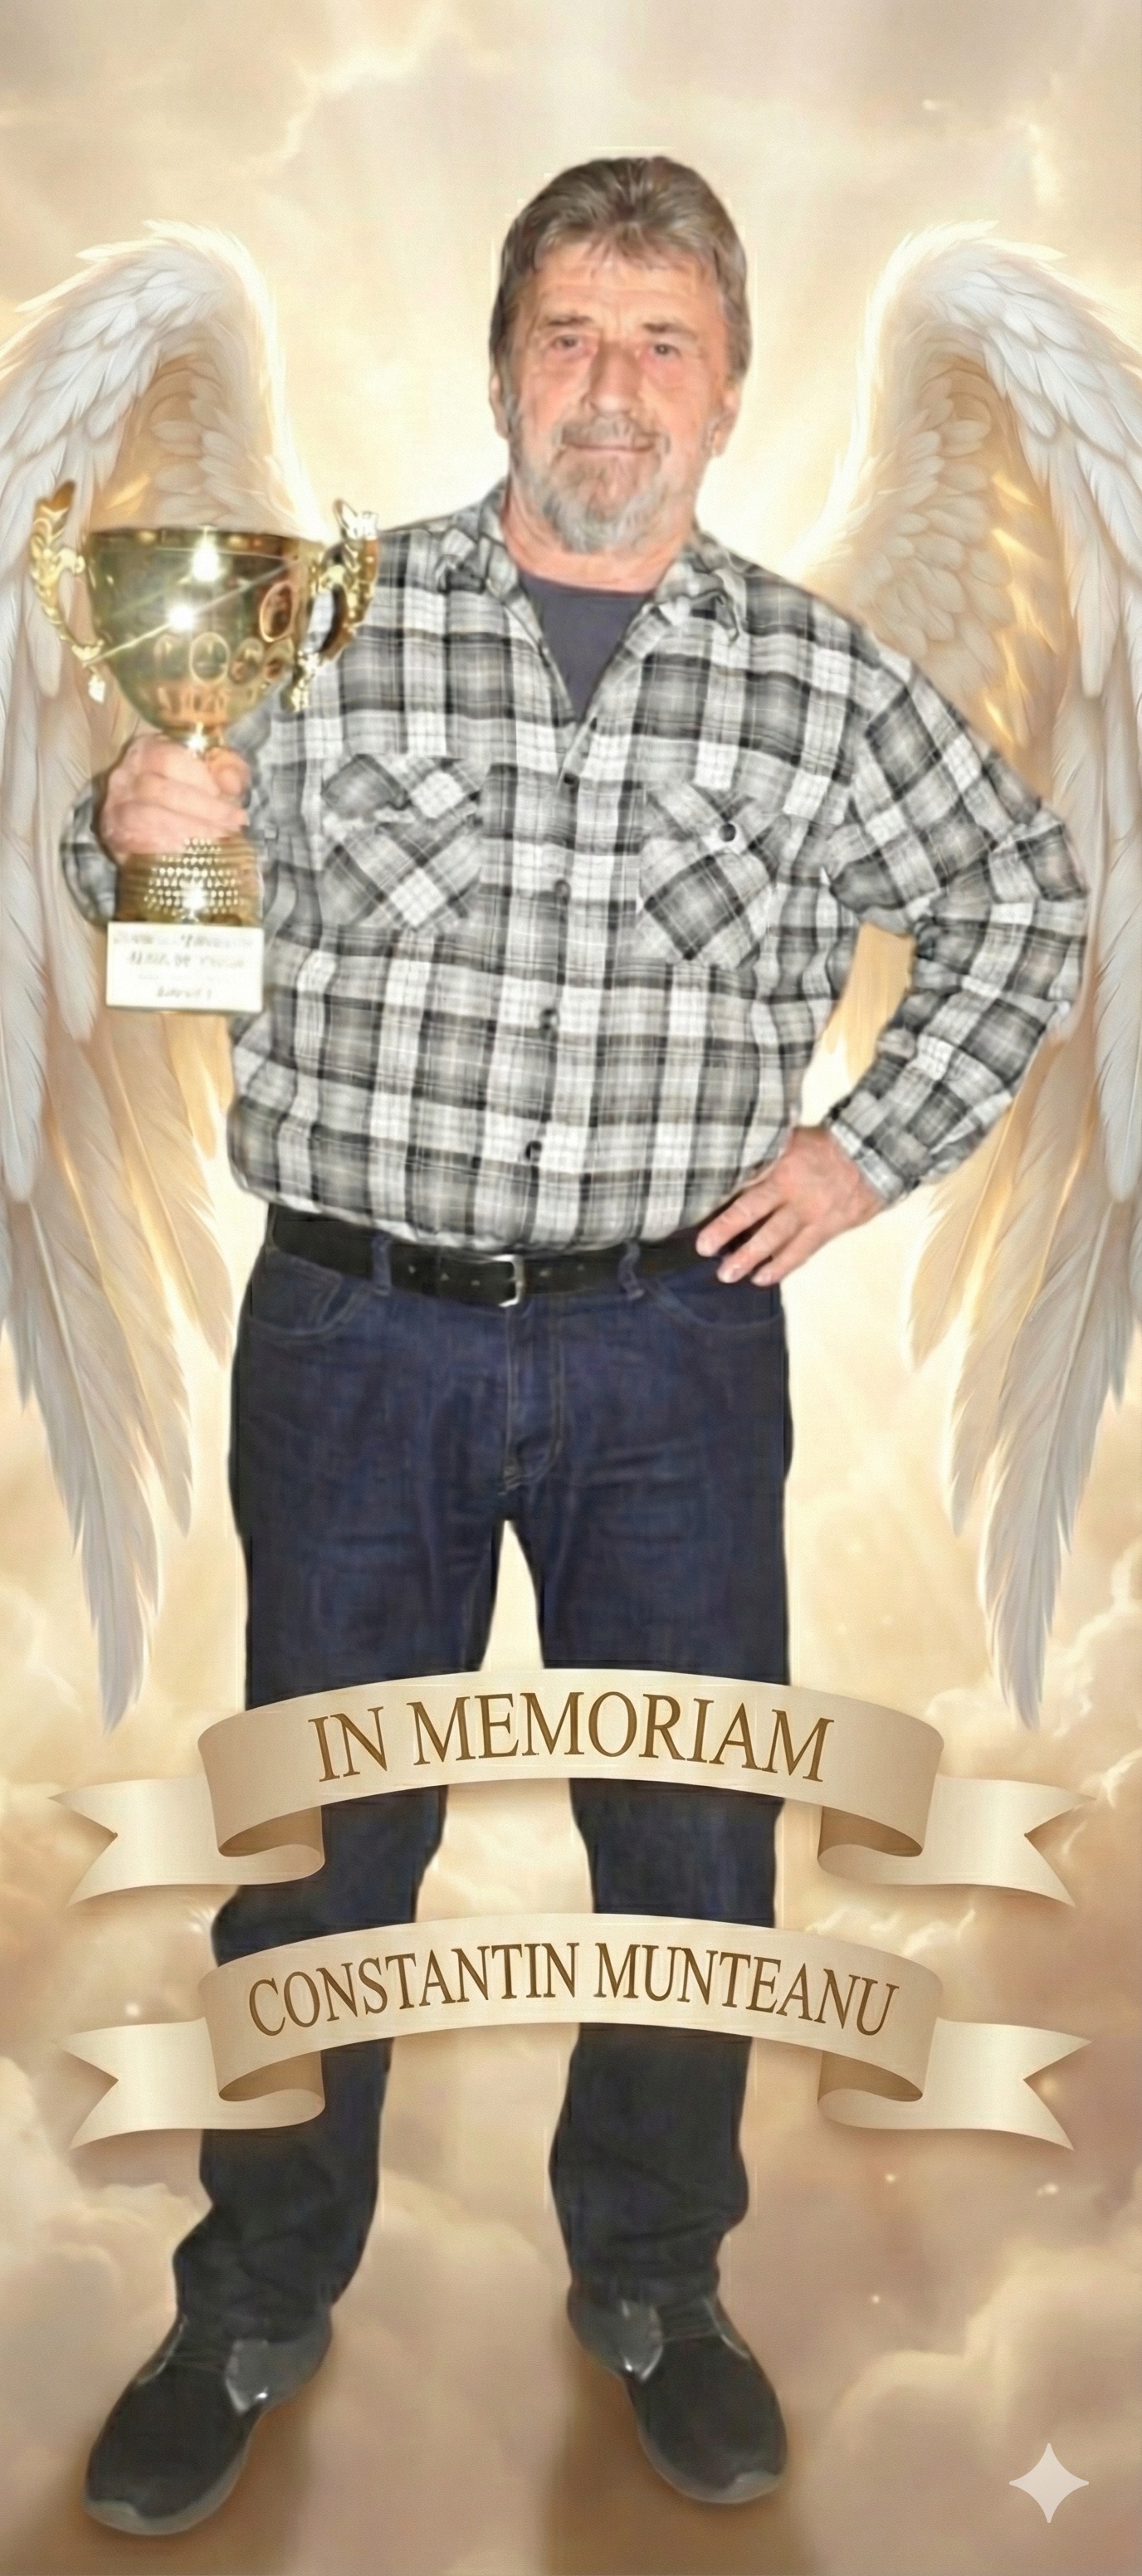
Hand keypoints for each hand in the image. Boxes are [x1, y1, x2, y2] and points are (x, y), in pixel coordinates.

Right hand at [96, 737, 249, 863]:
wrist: (162, 831)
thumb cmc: (194, 793)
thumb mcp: (215, 774)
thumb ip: (228, 769)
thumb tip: (230, 783)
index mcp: (147, 749)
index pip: (168, 757)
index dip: (200, 777)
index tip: (230, 795)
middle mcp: (125, 774)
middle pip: (161, 789)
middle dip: (204, 808)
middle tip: (233, 823)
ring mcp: (115, 805)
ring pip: (150, 815)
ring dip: (190, 828)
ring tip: (220, 838)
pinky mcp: (114, 833)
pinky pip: (138, 839)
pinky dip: (167, 845)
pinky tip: (191, 850)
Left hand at [694, 1126, 885, 1285]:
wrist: (875, 1156)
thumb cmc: (828, 1146)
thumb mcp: (794, 1138)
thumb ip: (767, 1152)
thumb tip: (731, 1159)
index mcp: (782, 1163)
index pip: (746, 1182)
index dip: (723, 1200)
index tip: (700, 1211)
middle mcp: (794, 1190)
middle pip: (754, 1212)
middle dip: (727, 1231)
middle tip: (704, 1248)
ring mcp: (812, 1212)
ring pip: (776, 1239)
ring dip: (750, 1259)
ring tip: (728, 1275)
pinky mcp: (827, 1229)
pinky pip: (801, 1252)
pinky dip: (781, 1266)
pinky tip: (762, 1278)